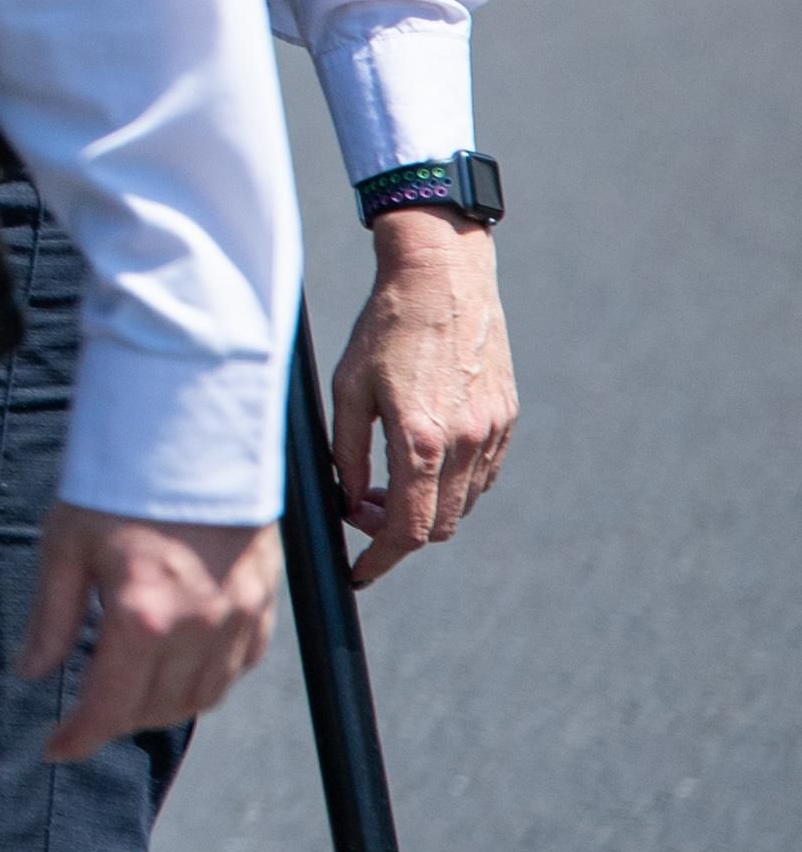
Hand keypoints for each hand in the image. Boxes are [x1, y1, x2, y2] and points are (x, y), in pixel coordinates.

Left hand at [19, 506, 278, 760]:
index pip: (110, 707)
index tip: (56, 749)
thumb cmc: (122, 484)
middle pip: (156, 710)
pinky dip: (205, 682)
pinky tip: (177, 665)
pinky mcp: (264, 607)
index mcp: (142, 616)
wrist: (192, 435)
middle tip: (86, 707)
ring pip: (201, 698)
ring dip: (162, 706)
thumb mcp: (66, 545)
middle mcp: (198, 628)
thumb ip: (52, 618)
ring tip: (127, 689)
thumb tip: (31, 673)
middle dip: (115, 719)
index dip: (79, 737)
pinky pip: (237, 670)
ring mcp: (239, 620)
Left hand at [331, 210, 515, 580]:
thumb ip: (346, 453)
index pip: (407, 529)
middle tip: (362, 509)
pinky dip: (451, 485)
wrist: (443, 279)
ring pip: (463, 505)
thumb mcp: (347, 388)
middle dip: (397, 533)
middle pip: (438, 526)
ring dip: (425, 508)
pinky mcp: (506, 420)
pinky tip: (421, 459)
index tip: (359, 572)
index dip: (380, 560)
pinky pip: (482, 476)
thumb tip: (347, 502)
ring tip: (385, 482)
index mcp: (422, 439)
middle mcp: (466, 443)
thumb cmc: (384, 329)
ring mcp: (492, 433)